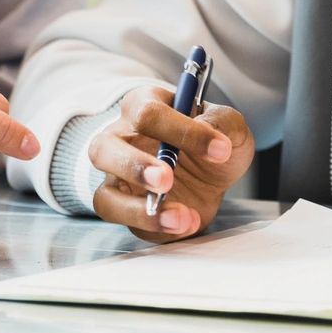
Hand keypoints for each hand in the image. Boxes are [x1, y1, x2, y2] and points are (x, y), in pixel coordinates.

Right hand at [87, 84, 253, 242]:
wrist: (212, 176)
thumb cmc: (212, 140)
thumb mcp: (229, 124)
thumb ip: (223, 122)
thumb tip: (210, 136)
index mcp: (144, 105)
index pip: (148, 114)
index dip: (183, 132)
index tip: (220, 149)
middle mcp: (120, 140)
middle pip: (103, 150)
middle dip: (134, 167)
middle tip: (167, 180)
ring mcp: (117, 179)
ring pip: (105, 197)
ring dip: (137, 210)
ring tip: (180, 217)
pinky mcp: (125, 209)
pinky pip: (128, 223)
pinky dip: (156, 227)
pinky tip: (186, 222)